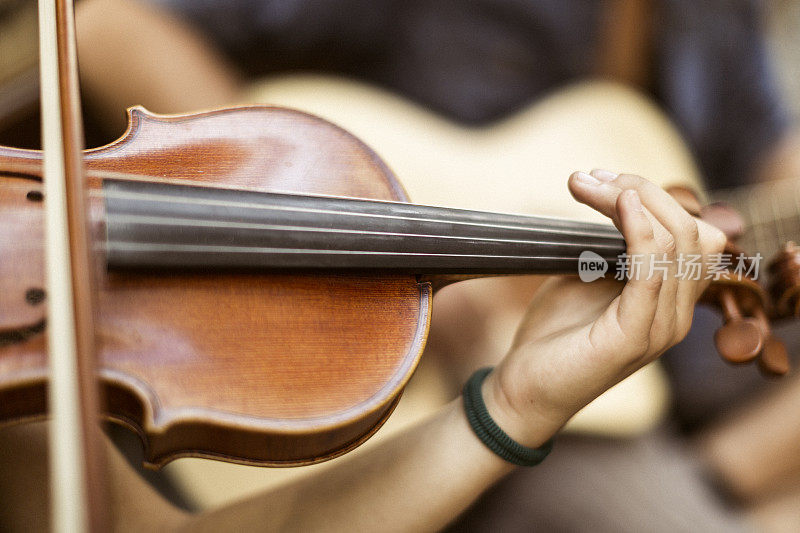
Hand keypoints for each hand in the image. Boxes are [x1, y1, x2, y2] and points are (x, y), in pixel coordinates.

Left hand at [482, 170, 726, 446]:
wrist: (524, 389)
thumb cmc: (553, 334)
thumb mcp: (585, 279)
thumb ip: (609, 248)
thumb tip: (614, 201)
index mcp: (670, 299)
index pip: (690, 231)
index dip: (653, 195)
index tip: (601, 177)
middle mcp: (676, 313)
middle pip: (688, 229)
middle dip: (640, 189)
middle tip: (589, 177)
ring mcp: (661, 327)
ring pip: (675, 243)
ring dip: (630, 199)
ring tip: (587, 184)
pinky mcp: (635, 338)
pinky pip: (652, 271)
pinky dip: (639, 230)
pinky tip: (617, 204)